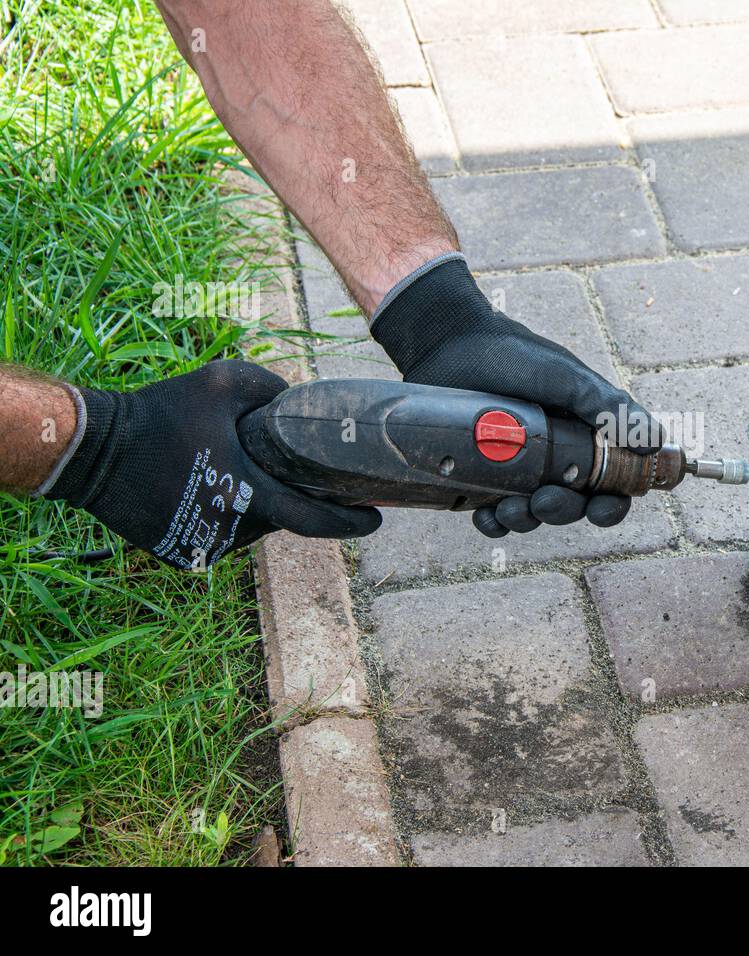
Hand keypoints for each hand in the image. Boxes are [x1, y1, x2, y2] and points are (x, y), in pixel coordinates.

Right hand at [45, 360, 380, 569]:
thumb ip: (273, 388)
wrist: (91, 450)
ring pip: (250, 528)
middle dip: (290, 496)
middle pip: (281, 518)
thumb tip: (304, 401)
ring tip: (236, 469)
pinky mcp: (180, 554)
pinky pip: (220, 535)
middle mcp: (230, 532)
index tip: (378, 517)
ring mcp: (204, 548)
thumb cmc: (160, 411)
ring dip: (254, 505)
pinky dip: (225, 515)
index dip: (352, 522)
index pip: (315, 521)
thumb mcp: (223, 382)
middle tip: (293, 469)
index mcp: (247, 497)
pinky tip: (209, 486)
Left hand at [370, 254, 660, 536]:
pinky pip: (493, 513)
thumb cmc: (514, 354)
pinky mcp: (481, 475)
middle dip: (563, 511)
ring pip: (534, 513)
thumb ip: (607, 406)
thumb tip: (654, 441)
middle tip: (545, 500)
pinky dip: (493, 522)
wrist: (448, 341)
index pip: (611, 482)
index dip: (612, 502)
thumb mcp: (566, 378)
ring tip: (509, 509)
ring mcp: (517, 468)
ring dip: (528, 520)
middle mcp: (555, 457)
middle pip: (573, 504)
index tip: (602, 507)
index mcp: (584, 436)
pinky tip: (486, 515)